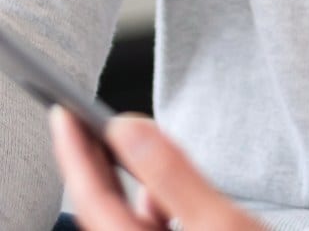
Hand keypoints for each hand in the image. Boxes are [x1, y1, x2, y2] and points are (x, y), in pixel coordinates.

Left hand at [50, 106, 263, 229]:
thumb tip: (129, 130)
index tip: (65, 113)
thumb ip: (172, 175)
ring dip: (119, 186)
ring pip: (123, 226)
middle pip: (101, 215)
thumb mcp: (219, 223)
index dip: (75, 154)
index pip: (94, 202)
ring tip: (119, 147)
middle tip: (78, 120)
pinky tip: (158, 194)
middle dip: (89, 166)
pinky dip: (147, 207)